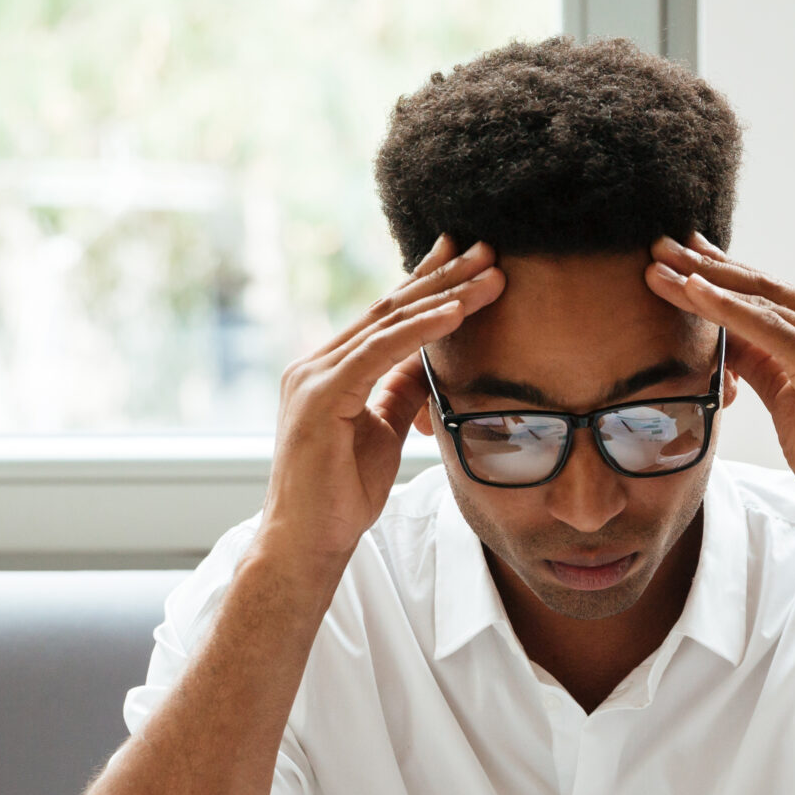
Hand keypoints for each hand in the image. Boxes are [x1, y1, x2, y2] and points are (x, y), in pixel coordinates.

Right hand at [255, 236, 502, 582]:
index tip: (466, 258)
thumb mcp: (386, 432)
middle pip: (389, 308)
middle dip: (442, 276)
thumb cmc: (342, 497)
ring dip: (444, 295)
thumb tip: (432, 360)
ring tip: (488, 275)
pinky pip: (380, 352)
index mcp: (330, 370)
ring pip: (389, 322)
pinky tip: (457, 312)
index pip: (386, 315)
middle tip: (488, 249)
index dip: (426, 283)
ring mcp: (314, 377)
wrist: (306, 546)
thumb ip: (402, 392)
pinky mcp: (320, 397)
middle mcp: (316, 364)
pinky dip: (422, 330)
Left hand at [645, 235, 794, 552]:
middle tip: (661, 245)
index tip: (686, 254)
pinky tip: (692, 292)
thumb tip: (718, 335)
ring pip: (763, 305)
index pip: (776, 295)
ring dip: (706, 283)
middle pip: (767, 290)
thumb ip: (760, 361)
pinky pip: (769, 330)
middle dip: (709, 266)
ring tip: (660, 267)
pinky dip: (726, 310)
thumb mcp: (789, 399)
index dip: (727, 273)